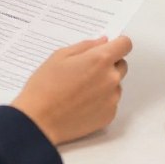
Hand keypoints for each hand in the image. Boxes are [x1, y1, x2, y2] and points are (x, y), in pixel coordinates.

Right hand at [13, 36, 131, 145]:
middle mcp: (111, 78)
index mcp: (101, 59)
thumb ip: (85, 46)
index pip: (125, 44)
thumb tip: (103, 42)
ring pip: (115, 84)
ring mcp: (112, 98)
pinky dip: (101, 101)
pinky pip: (111, 102)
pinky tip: (81, 104)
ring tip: (80, 90)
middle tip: (86, 71)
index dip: (117, 44)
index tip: (108, 48)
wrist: (38, 121)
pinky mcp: (109, 115)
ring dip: (104, 83)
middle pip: (121, 65)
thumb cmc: (45, 87)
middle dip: (108, 64)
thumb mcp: (60, 56)